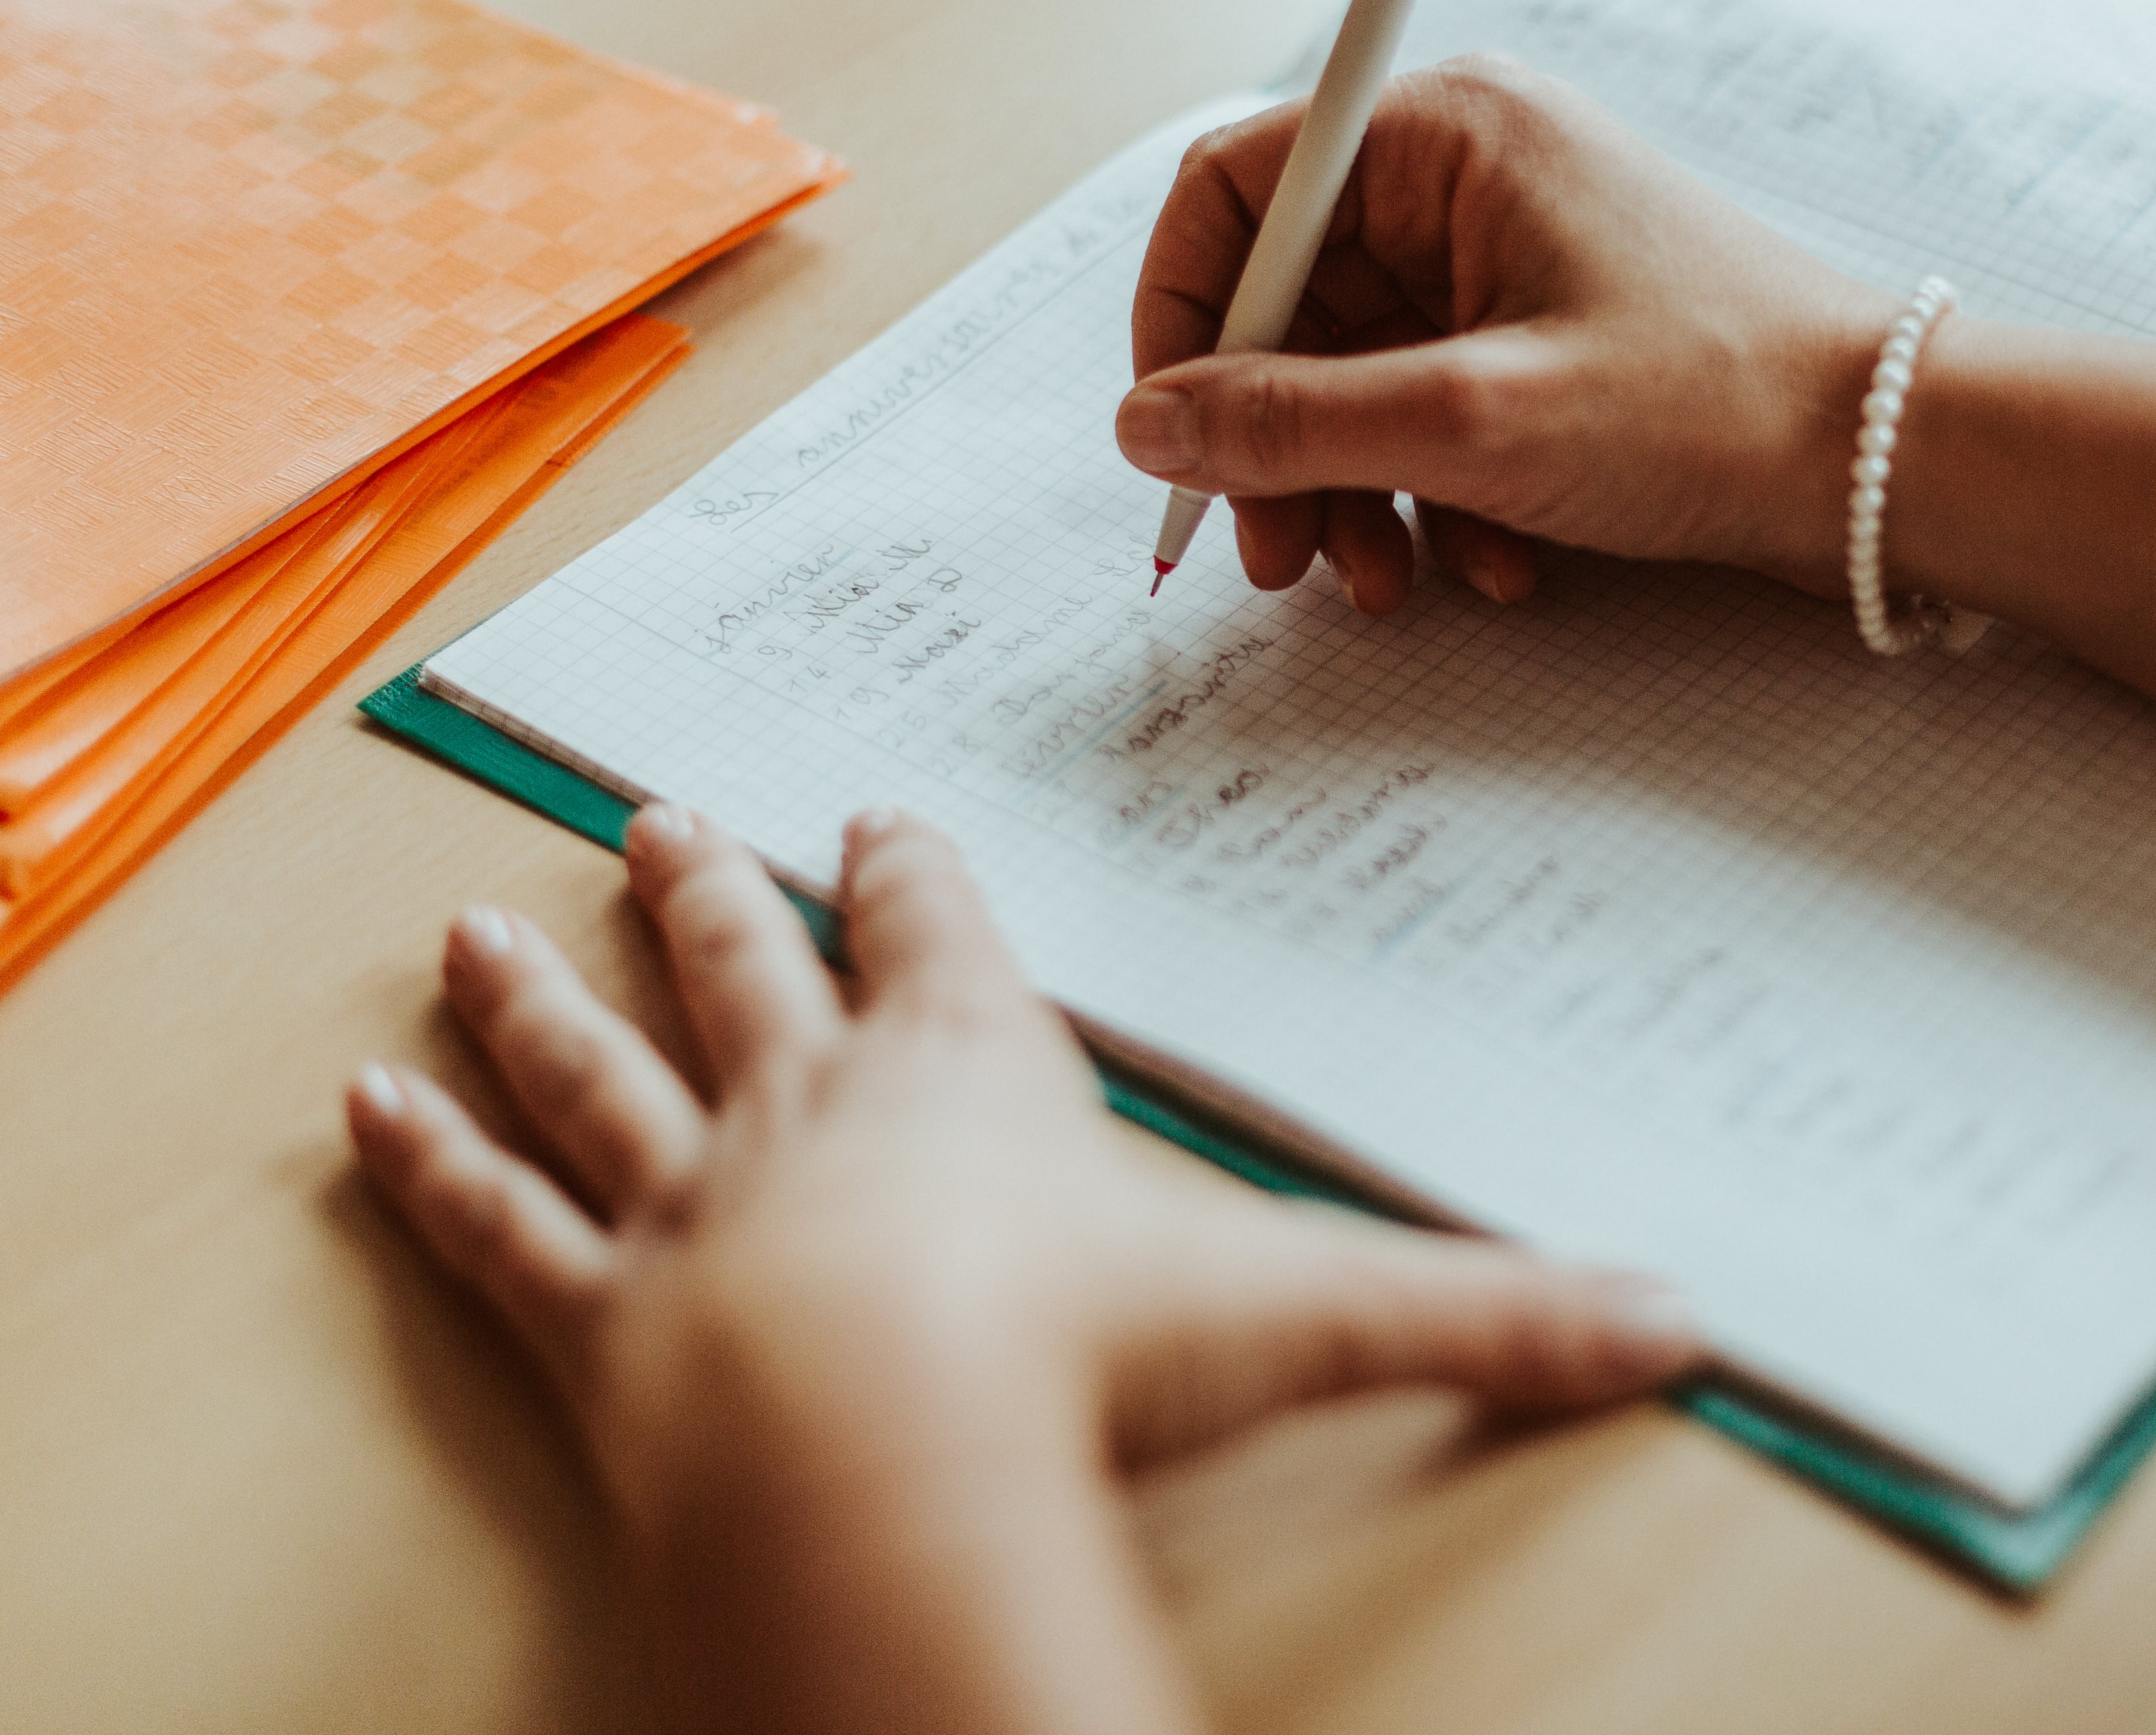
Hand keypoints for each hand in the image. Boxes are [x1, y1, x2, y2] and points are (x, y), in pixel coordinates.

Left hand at [347, 804, 1695, 1731]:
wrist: (894, 1452)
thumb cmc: (1083, 1355)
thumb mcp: (1308, 1315)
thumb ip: (1493, 1313)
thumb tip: (1680, 1323)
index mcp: (974, 1075)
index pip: (946, 941)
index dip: (913, 876)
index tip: (872, 813)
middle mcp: (818, 1109)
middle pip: (752, 967)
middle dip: (714, 890)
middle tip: (661, 818)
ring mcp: (694, 1204)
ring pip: (600, 1068)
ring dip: (543, 993)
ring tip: (479, 927)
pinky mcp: (601, 1320)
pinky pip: (498, 1225)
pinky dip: (432, 1165)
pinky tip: (365, 1109)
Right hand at [1118, 54, 1898, 612]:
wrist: (1885, 462)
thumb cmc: (1710, 404)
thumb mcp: (1471, 422)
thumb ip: (1291, 423)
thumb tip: (1148, 427)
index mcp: (1445, 134)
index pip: (1237, 189)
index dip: (1181, 321)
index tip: (1174, 439)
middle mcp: (1470, 176)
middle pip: (1292, 303)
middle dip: (1279, 443)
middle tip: (1277, 559)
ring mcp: (1513, 259)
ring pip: (1360, 376)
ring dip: (1357, 492)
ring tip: (1386, 588)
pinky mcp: (1551, 339)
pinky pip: (1438, 411)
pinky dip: (1442, 497)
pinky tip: (1492, 567)